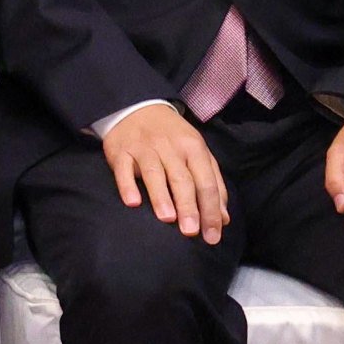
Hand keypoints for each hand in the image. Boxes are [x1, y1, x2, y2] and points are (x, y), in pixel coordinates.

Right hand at [101, 103, 228, 241]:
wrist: (138, 108)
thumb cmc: (173, 137)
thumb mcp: (197, 152)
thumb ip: (212, 183)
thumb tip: (223, 219)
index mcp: (194, 148)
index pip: (206, 182)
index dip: (211, 209)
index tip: (212, 235)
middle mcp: (170, 147)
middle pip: (182, 179)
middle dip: (188, 206)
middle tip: (191, 232)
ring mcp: (144, 148)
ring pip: (154, 173)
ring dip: (161, 196)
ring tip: (167, 219)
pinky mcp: (121, 151)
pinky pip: (123, 169)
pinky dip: (127, 185)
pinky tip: (132, 202)